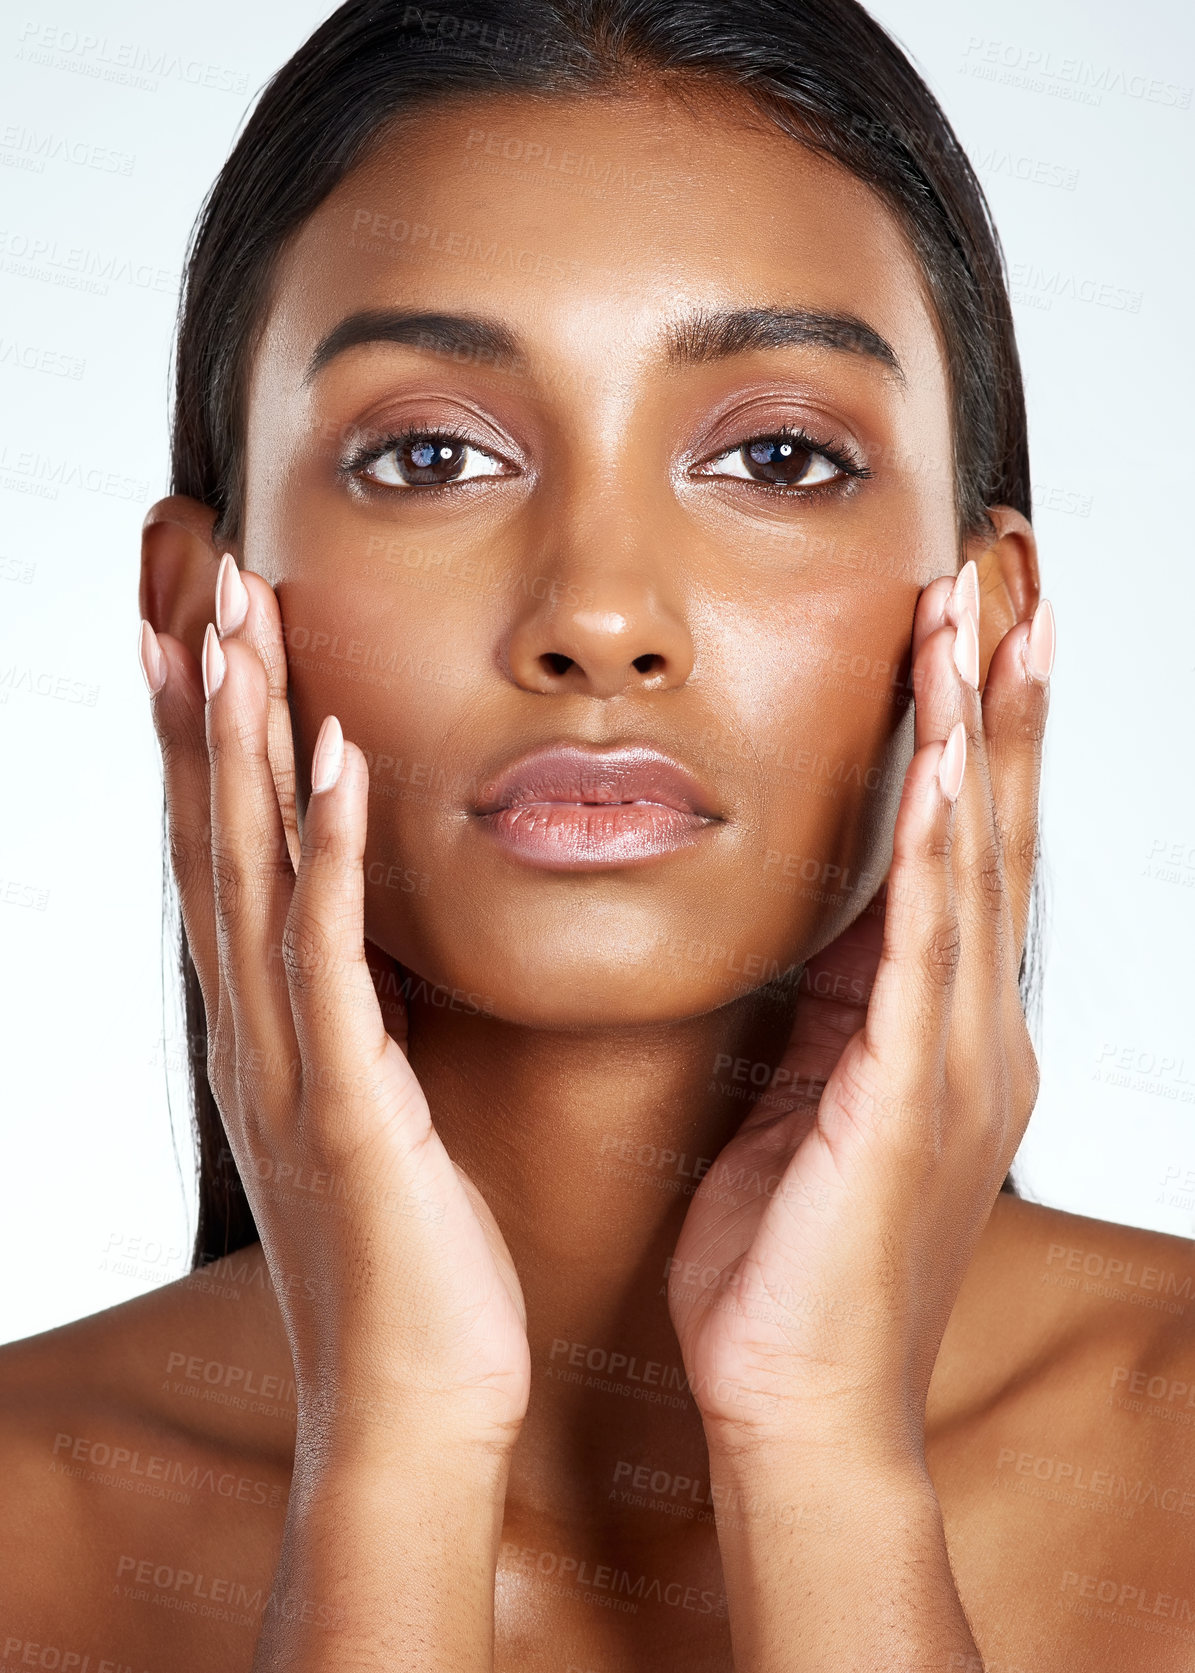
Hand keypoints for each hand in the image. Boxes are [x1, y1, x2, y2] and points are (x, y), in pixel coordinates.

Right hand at [141, 554, 529, 1451]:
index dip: (207, 742)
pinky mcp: (348, 1109)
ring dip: (248, 742)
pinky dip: (328, 854)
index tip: (199, 635)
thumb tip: (362, 951)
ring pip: (253, 875)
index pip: (226, 859)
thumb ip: (356, 1027)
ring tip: (240, 624)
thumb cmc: (408, 1266)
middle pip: (217, 840)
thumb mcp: (373, 1118)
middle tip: (192, 583)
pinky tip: (333, 759)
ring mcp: (289, 1069)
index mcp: (266, 1032)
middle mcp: (254, 1035)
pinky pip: (332, 960)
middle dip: (205, 706)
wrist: (411, 1410)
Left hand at [668, 561, 1051, 1456]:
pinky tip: (945, 765)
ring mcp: (953, 1060)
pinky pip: (924, 948)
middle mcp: (971, 1029)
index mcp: (939, 1029)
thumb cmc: (793, 1262)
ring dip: (976, 733)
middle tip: (1011, 581)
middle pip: (995, 828)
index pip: (967, 850)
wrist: (799, 1398)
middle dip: (1003, 700)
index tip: (970, 633)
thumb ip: (836, 1008)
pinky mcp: (907, 1093)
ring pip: (975, 861)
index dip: (974, 736)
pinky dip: (940, 849)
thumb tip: (832, 924)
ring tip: (979, 621)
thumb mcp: (811, 1100)